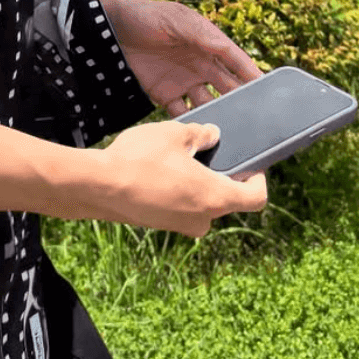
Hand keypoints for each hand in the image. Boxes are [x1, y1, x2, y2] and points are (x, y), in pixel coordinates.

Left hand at [95, 0, 262, 116]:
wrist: (110, 27)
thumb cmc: (147, 16)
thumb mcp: (177, 20)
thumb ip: (201, 35)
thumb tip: (227, 49)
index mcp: (207, 44)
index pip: (235, 61)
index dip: (252, 74)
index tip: (270, 90)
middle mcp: (200, 65)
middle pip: (227, 87)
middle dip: (241, 101)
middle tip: (256, 119)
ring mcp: (183, 81)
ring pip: (208, 103)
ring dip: (217, 115)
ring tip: (228, 132)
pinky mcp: (164, 93)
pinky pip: (181, 112)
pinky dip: (189, 123)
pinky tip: (197, 135)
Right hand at [100, 119, 266, 236]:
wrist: (99, 186)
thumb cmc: (141, 159)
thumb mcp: (175, 133)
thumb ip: (200, 134)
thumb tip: (212, 136)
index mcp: (215, 197)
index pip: (255, 198)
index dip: (259, 179)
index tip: (252, 163)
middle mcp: (203, 219)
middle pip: (227, 199)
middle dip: (221, 175)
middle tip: (207, 150)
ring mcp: (180, 225)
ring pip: (202, 202)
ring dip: (197, 181)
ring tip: (178, 155)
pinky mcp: (161, 224)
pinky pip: (181, 206)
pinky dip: (178, 189)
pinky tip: (159, 168)